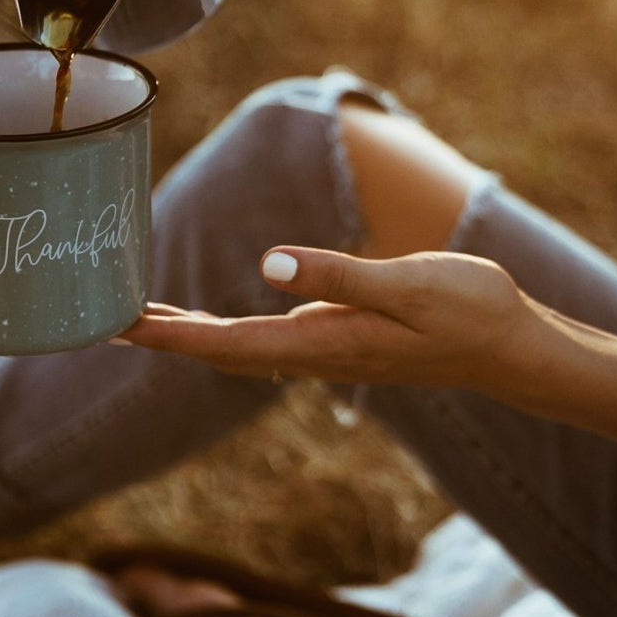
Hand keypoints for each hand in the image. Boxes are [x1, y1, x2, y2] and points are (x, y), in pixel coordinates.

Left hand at [116, 246, 534, 392]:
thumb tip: (268, 264)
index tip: (117, 326)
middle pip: (222, 351)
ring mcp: (331, 349)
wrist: (514, 346)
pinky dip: (227, 330)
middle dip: (164, 337)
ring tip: (141, 320)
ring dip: (189, 335)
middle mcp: (319, 352)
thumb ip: (338, 276)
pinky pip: (267, 339)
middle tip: (102, 321)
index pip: (228, 343)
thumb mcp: (407, 284)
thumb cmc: (469, 310)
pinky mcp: (345, 338)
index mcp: (325, 342)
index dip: (169, 335)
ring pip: (241, 348)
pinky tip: (214, 325)